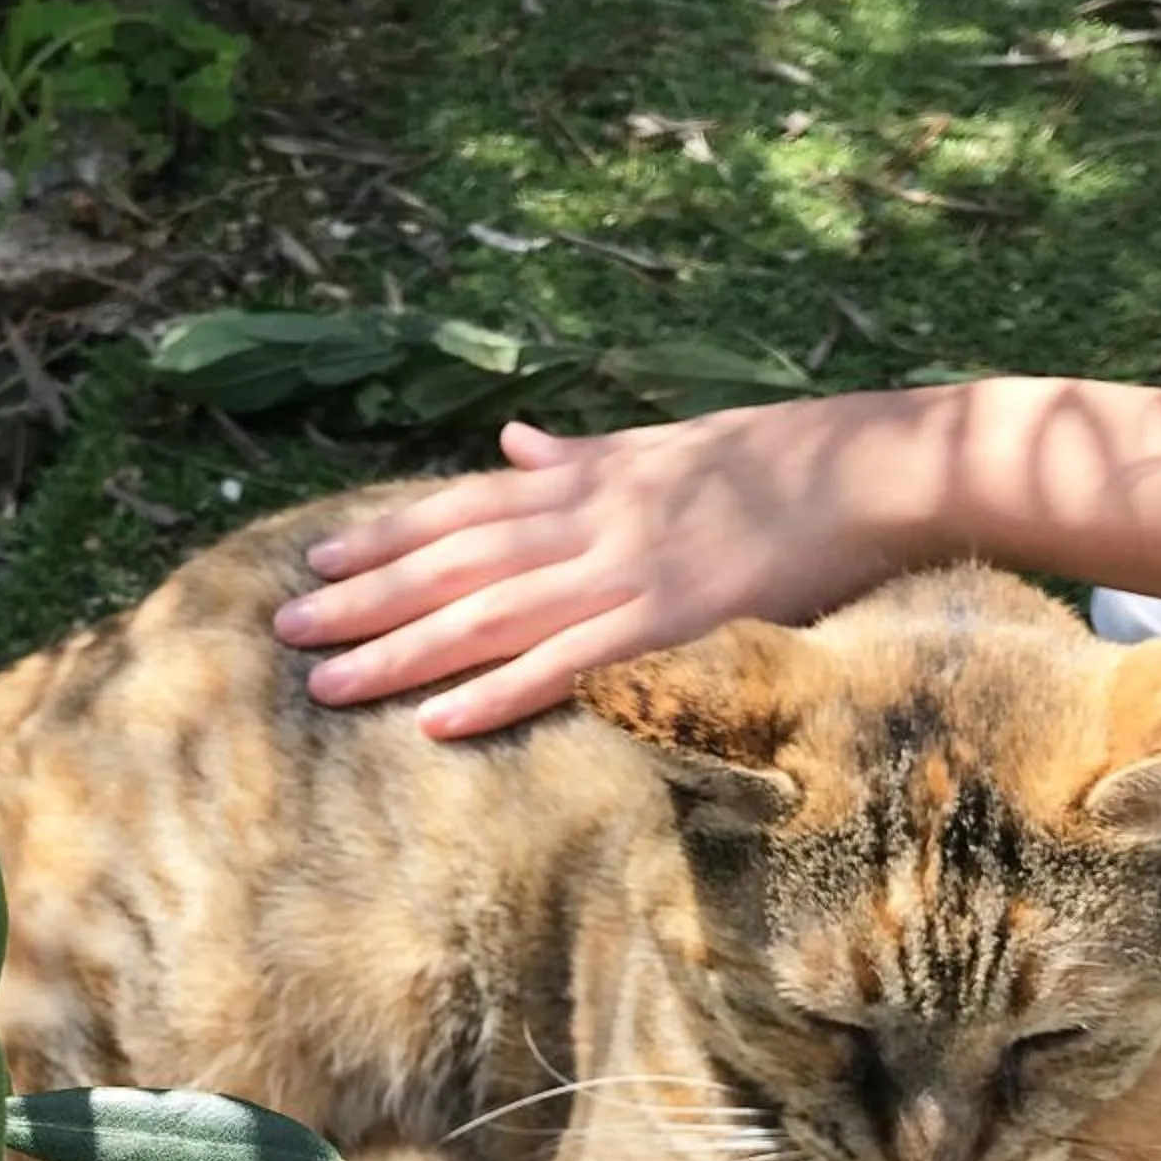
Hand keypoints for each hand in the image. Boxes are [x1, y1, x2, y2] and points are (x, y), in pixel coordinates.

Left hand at [274, 402, 924, 737]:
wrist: (876, 470)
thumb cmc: (781, 461)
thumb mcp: (666, 443)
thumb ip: (584, 452)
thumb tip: (514, 439)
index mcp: (588, 477)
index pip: (462, 508)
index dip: (385, 533)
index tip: (316, 555)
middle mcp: (587, 519)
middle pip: (452, 563)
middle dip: (364, 598)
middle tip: (284, 629)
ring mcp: (623, 572)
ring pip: (486, 616)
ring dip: (402, 652)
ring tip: (328, 681)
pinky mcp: (666, 625)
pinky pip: (564, 667)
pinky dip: (497, 692)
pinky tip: (436, 721)